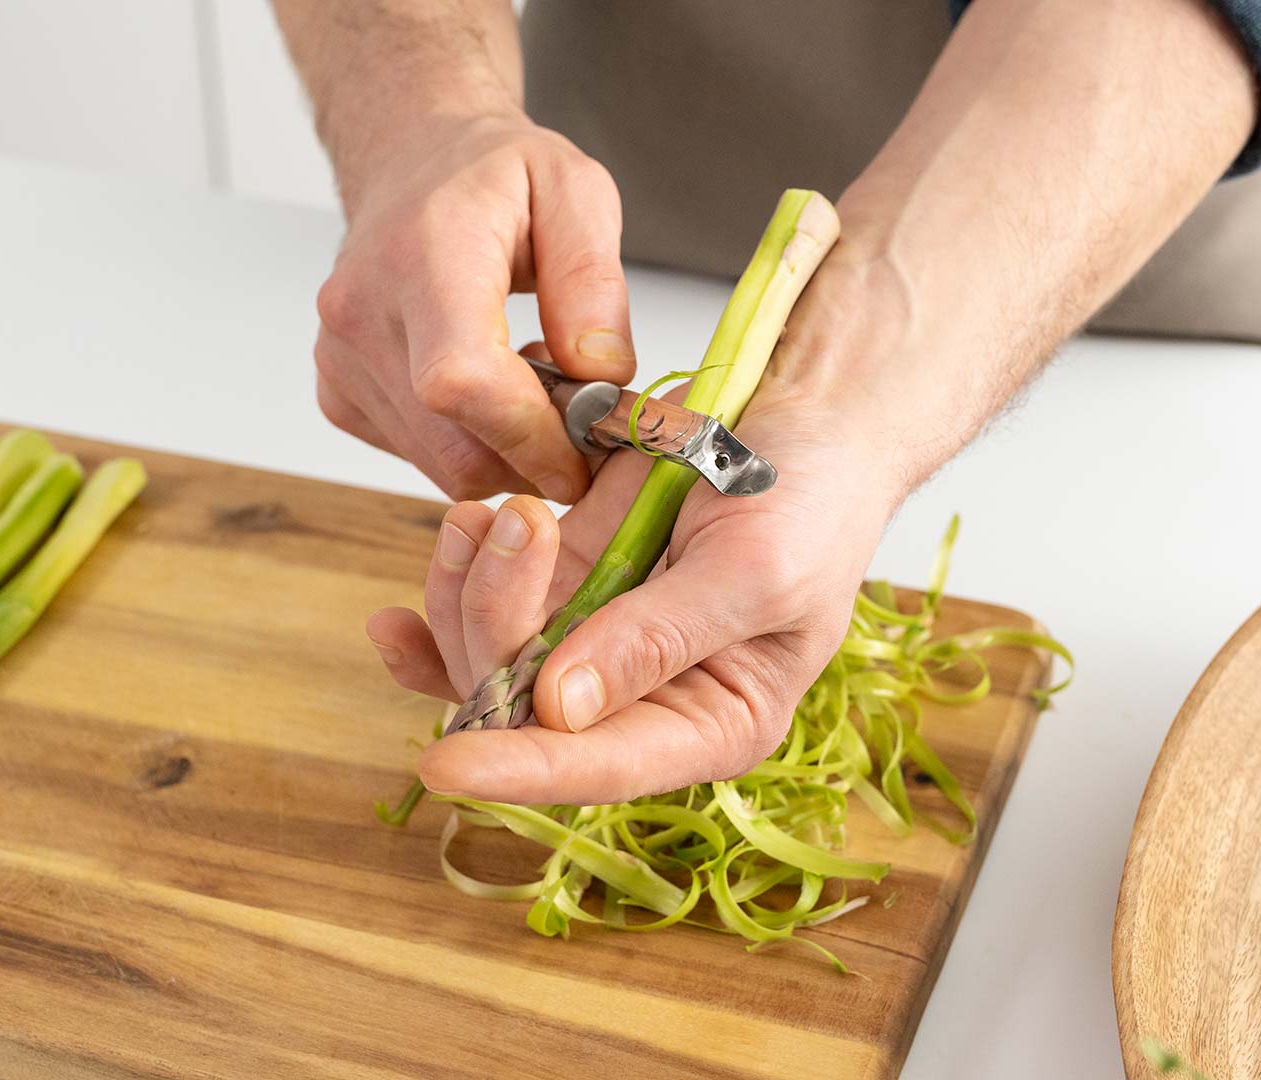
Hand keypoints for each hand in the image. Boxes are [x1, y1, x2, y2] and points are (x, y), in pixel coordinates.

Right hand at [314, 111, 634, 503]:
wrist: (412, 161)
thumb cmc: (494, 175)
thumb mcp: (575, 192)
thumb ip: (594, 284)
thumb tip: (600, 376)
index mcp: (424, 253)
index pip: (461, 380)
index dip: (531, 436)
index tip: (589, 450)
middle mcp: (362, 310)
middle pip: (454, 444)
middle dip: (535, 455)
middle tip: (581, 418)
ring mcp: (340, 357)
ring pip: (441, 464)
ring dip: (507, 451)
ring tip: (534, 386)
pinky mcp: (338, 391)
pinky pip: (419, 456)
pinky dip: (469, 445)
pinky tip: (489, 391)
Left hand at [363, 387, 904, 803]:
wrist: (810, 406)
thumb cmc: (818, 496)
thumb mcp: (756, 571)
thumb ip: (658, 639)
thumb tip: (559, 705)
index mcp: (714, 724)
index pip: (606, 765)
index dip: (521, 770)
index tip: (442, 768)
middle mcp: (646, 698)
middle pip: (527, 710)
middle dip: (493, 627)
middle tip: (515, 526)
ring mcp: (597, 636)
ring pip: (489, 654)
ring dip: (467, 589)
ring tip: (486, 513)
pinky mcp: (568, 577)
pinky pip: (487, 602)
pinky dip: (456, 575)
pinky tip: (455, 537)